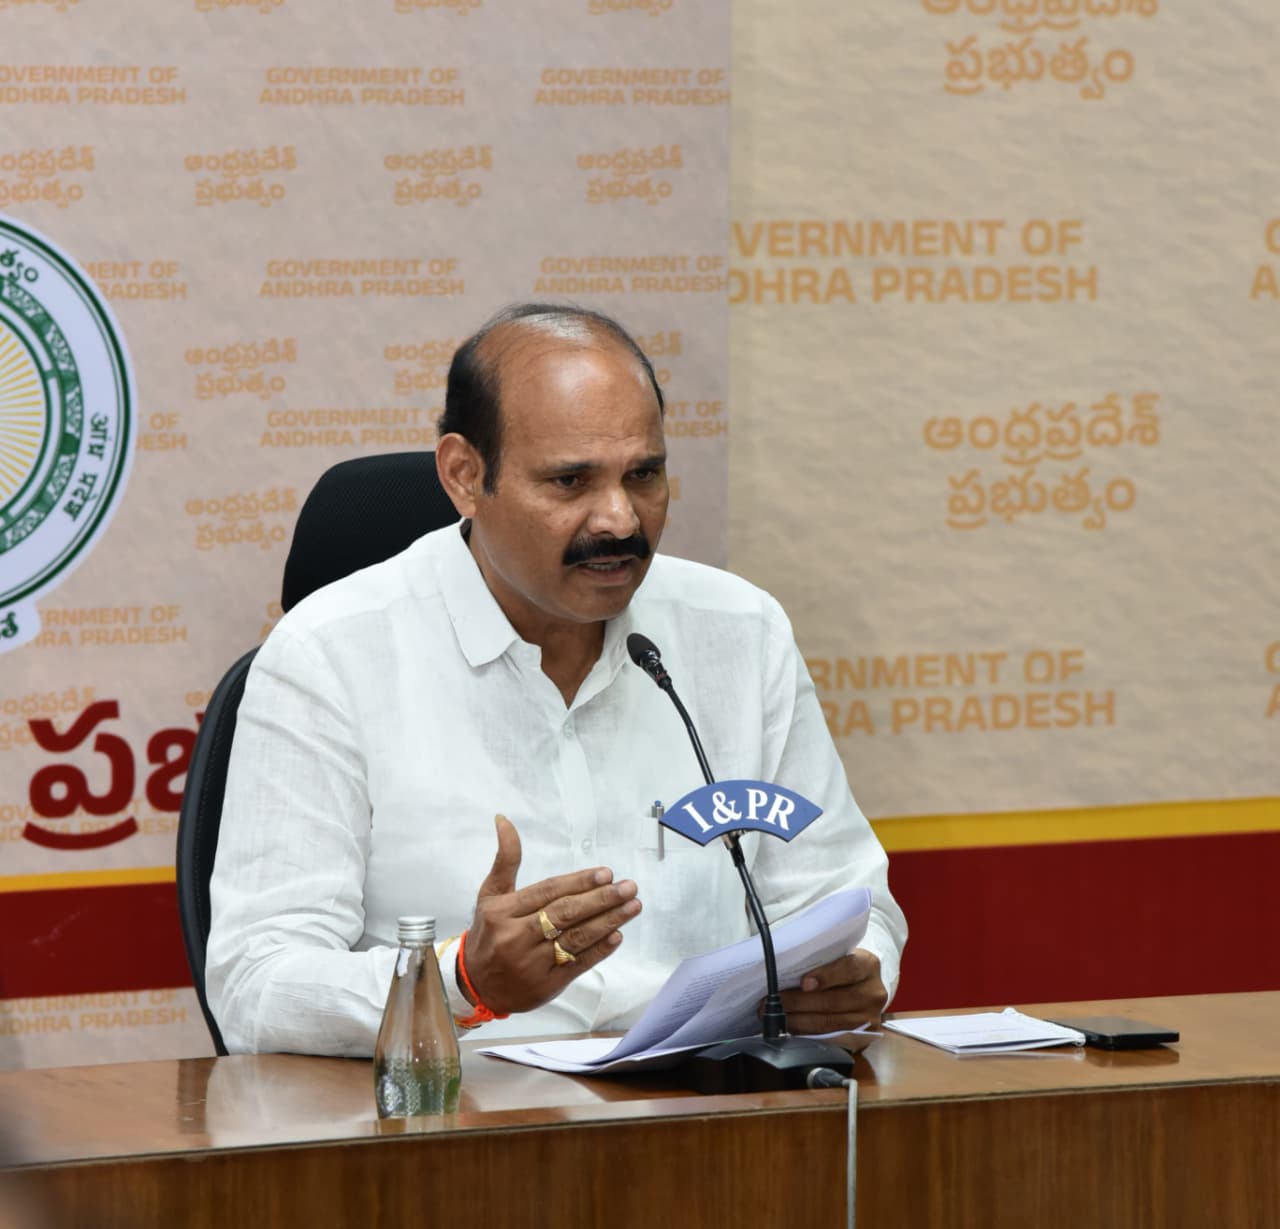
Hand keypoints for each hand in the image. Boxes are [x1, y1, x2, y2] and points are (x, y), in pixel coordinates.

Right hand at [462, 815, 642, 1014]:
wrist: (476, 985)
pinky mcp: (545, 985)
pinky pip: (577, 965)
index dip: (578, 882)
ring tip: (632, 906)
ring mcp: (531, 964)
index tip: (606, 873)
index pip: (548, 893)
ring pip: (576, 939)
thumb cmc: (489, 932)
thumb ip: (505, 858)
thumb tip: (503, 819)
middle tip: (628, 887)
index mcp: (503, 912)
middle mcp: (516, 937)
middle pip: (565, 914)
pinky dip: (599, 950)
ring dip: (608, 921)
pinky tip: (617, 935)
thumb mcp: (490, 894)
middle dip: (601, 899)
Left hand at [778, 948, 886, 1033]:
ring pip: (830, 1022)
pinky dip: (808, 1033)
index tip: (803, 983)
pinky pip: (831, 1038)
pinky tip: (792, 1028)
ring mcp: (870, 1018)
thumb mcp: (840, 956)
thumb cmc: (845, 968)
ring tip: (777, 1016)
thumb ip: (822, 962)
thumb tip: (787, 971)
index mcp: (868, 966)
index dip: (825, 977)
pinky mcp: (862, 1037)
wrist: (867, 987)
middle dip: (800, 1002)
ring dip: (799, 1020)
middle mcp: (873, 993)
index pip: (848, 969)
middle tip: (775, 1001)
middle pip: (834, 1001)